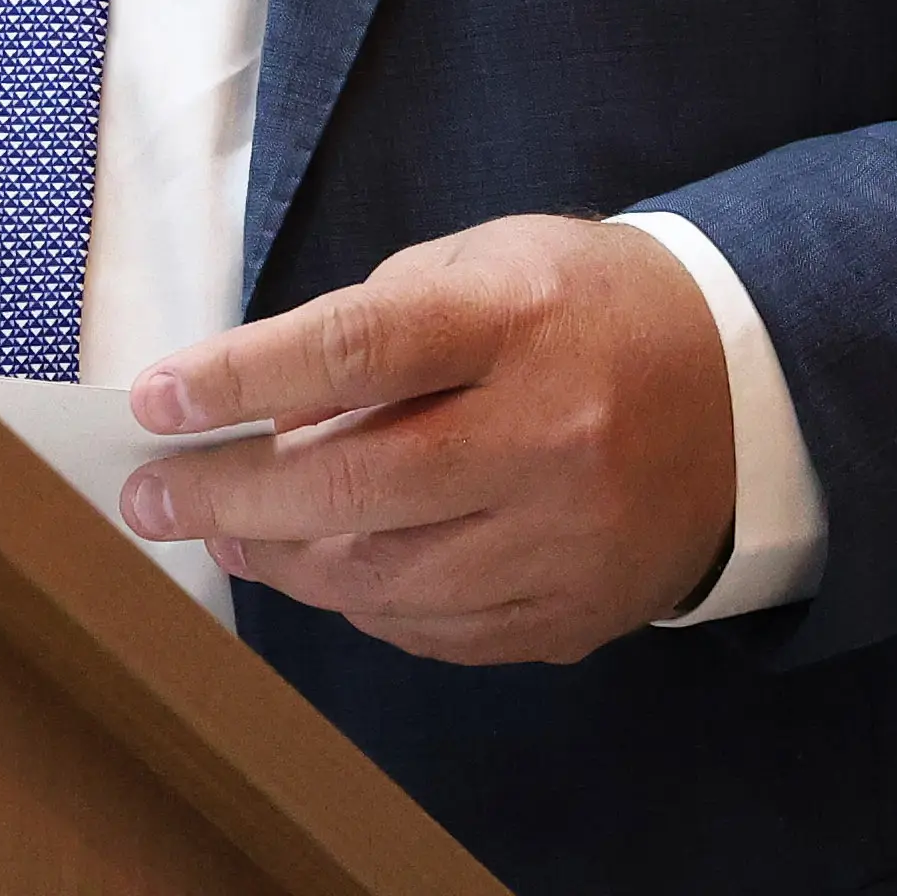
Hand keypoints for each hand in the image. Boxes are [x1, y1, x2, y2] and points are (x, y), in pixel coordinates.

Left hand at [111, 216, 731, 665]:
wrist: (744, 392)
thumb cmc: (586, 307)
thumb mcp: (487, 265)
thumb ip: (376, 324)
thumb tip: (263, 407)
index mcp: (517, 323)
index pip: (355, 350)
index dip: (241, 380)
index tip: (156, 402)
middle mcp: (547, 437)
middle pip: (355, 488)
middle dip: (230, 495)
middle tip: (151, 497)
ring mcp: (566, 540)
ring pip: (383, 580)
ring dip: (281, 558)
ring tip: (226, 529)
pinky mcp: (575, 614)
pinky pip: (435, 630)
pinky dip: (361, 604)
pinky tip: (323, 566)